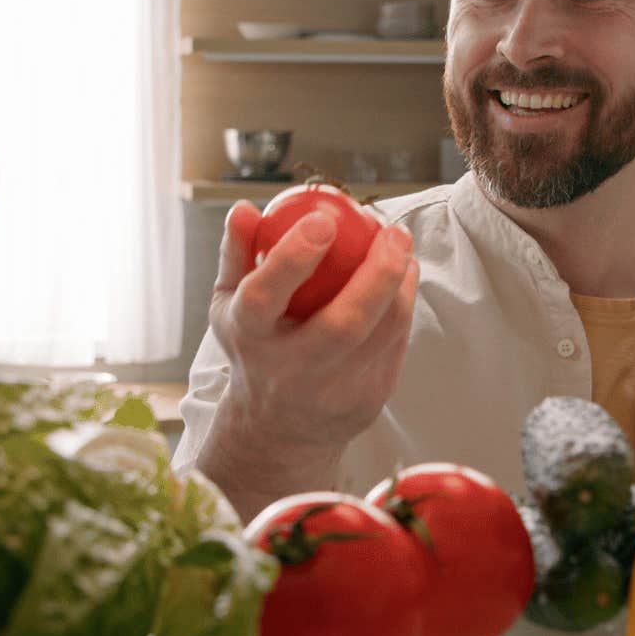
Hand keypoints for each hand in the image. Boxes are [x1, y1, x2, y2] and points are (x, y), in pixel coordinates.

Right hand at [197, 199, 419, 515]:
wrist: (278, 429)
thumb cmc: (255, 347)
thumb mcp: (230, 304)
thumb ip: (236, 253)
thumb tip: (246, 207)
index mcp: (250, 338)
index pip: (264, 296)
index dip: (293, 257)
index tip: (323, 219)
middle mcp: (291, 371)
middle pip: (343, 324)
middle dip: (376, 274)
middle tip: (393, 232)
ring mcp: (333, 391)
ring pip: (382, 334)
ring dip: (401, 284)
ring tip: (401, 247)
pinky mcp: (369, 400)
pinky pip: (396, 345)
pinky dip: (404, 305)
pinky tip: (404, 276)